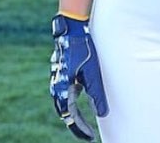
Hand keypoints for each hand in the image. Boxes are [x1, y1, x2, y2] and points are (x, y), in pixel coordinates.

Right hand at [50, 14, 108, 139]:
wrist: (71, 28)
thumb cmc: (82, 49)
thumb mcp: (92, 72)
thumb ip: (97, 94)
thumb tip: (102, 114)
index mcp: (62, 89)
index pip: (70, 117)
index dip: (81, 129)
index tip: (90, 136)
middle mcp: (56, 86)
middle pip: (64, 113)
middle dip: (75, 124)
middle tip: (87, 133)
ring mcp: (58, 79)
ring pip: (63, 104)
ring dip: (73, 114)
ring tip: (84, 123)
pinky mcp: (61, 72)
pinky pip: (64, 93)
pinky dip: (71, 103)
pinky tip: (79, 101)